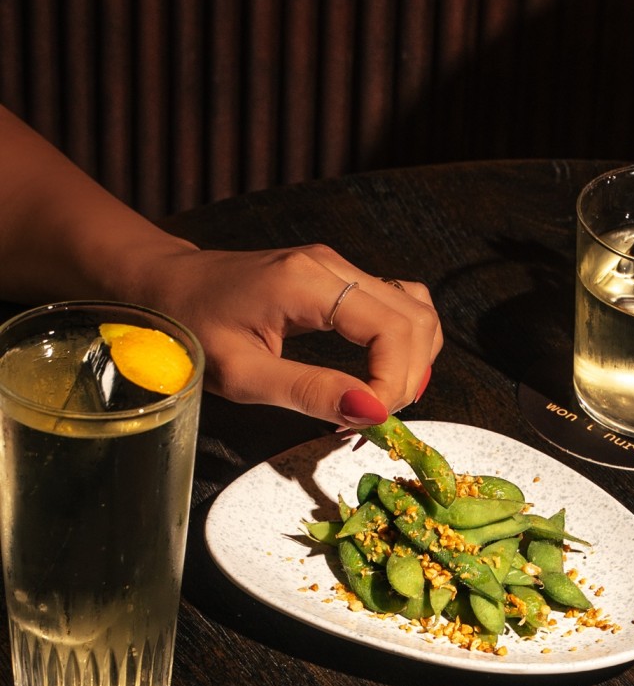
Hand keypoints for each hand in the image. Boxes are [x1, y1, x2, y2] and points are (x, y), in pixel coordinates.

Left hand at [141, 240, 442, 423]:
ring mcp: (339, 267)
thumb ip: (309, 391)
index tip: (366, 420)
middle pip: (415, 319)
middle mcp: (332, 265)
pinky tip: (380, 371)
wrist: (165, 285)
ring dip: (412, 360)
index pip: (393, 330)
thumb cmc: (190, 327)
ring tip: (376, 397)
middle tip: (369, 415)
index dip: (395, 383)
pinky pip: (398, 306)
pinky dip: (403, 344)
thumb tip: (371, 412)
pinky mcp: (340, 277)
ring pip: (416, 311)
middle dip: (407, 377)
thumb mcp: (240, 373)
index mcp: (307, 283)